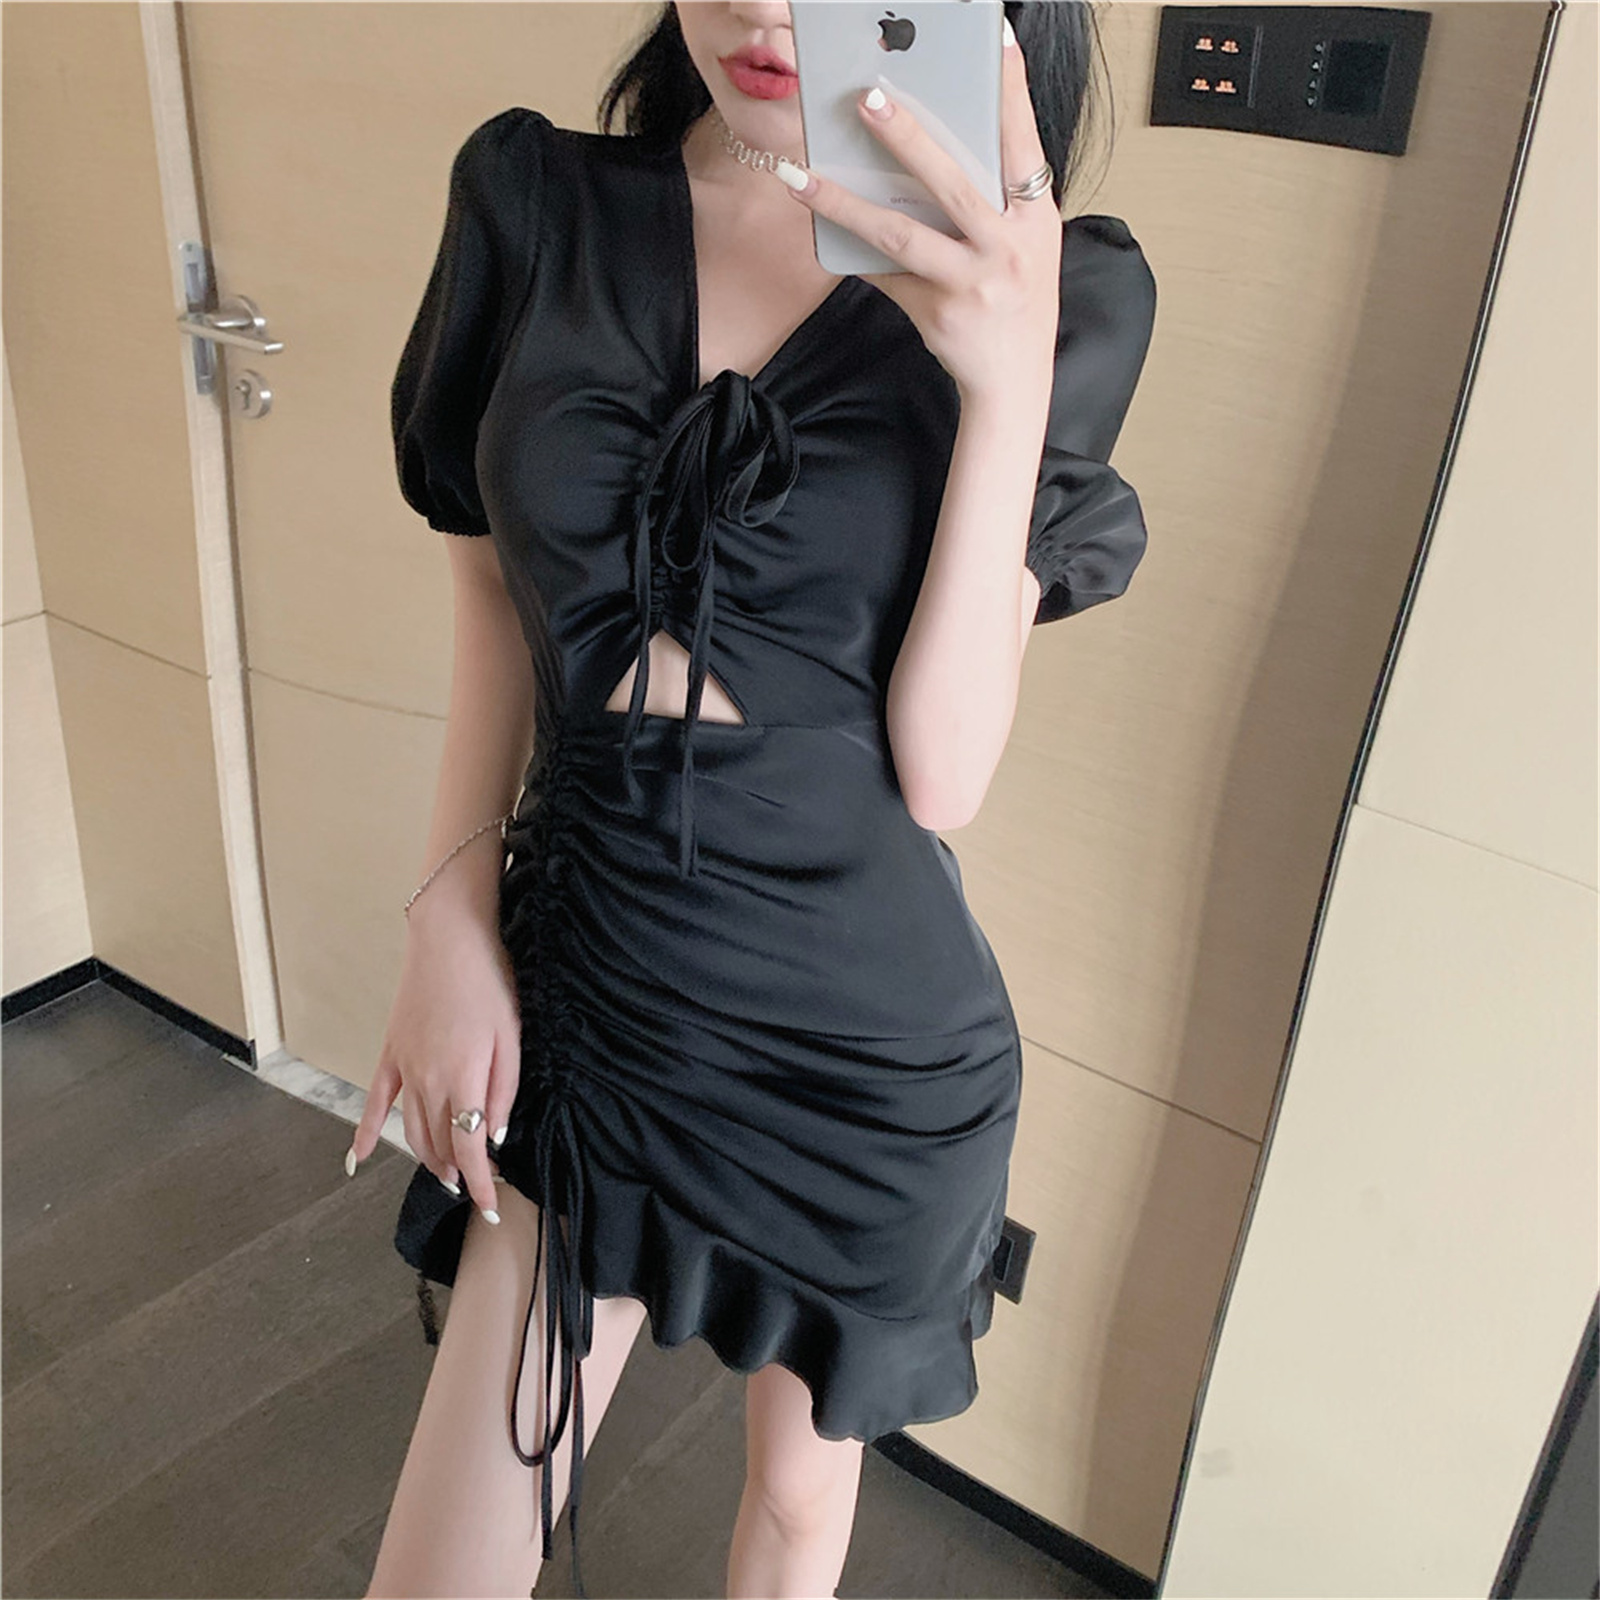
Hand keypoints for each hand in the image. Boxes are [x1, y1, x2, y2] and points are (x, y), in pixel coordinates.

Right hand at [345, 895, 521, 1224]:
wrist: (450, 938)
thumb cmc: (490, 981)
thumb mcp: (514, 1036)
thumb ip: (504, 1091)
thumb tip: (494, 1135)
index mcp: (463, 1078)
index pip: (469, 1147)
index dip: (480, 1181)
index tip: (490, 1206)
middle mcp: (427, 1081)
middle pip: (437, 1144)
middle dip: (456, 1172)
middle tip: (474, 1187)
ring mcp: (404, 1068)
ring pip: (410, 1130)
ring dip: (425, 1158)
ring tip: (444, 1175)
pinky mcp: (390, 1053)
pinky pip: (374, 1101)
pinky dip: (365, 1133)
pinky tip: (357, 1159)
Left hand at [778, 20, 1061, 404]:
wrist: (1014, 384)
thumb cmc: (1017, 302)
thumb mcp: (1027, 245)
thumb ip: (996, 201)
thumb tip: (929, 151)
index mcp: (1035, 218)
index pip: (1022, 141)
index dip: (1011, 89)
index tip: (993, 38)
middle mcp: (1008, 246)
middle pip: (952, 182)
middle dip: (907, 137)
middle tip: (866, 98)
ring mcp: (973, 281)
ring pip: (901, 234)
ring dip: (847, 201)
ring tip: (804, 175)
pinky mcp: (938, 311)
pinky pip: (886, 274)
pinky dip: (854, 251)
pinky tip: (819, 227)